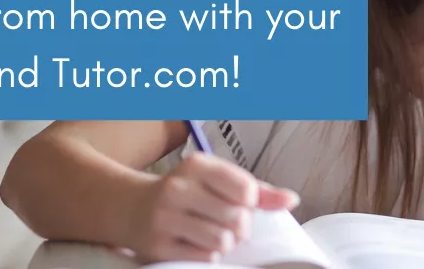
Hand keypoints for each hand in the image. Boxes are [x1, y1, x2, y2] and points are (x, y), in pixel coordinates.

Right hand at [125, 153, 299, 262]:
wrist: (131, 208)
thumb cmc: (187, 194)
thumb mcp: (217, 182)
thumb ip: (258, 190)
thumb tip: (292, 200)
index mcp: (196, 165)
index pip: (246, 189)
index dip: (250, 202)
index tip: (238, 202)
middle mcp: (177, 188)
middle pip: (237, 219)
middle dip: (239, 227)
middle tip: (226, 223)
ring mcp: (164, 218)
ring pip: (222, 241)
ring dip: (224, 243)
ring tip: (210, 234)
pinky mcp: (157, 246)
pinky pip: (204, 258)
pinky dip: (207, 255)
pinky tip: (194, 244)